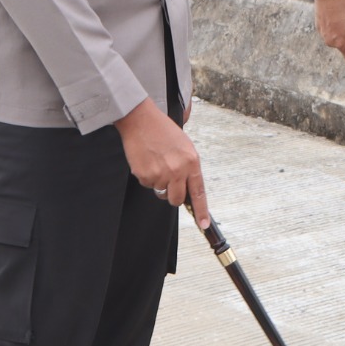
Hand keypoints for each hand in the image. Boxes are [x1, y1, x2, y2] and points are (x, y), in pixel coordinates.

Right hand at [115, 98, 209, 226]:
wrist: (141, 120)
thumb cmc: (163, 131)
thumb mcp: (184, 146)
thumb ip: (188, 167)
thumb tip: (187, 187)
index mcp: (191, 162)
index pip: (198, 192)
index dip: (201, 211)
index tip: (204, 225)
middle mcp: (177, 170)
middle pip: (176, 199)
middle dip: (173, 196)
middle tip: (168, 183)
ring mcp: (160, 174)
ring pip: (160, 192)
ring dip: (158, 183)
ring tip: (156, 162)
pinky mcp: (144, 175)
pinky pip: (147, 185)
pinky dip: (146, 176)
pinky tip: (147, 160)